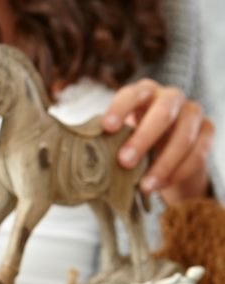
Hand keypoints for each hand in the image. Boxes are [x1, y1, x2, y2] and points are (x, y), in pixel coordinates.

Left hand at [102, 79, 214, 204]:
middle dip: (143, 138)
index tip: (106, 128)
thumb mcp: (117, 137)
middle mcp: (170, 97)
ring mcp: (192, 112)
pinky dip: (179, 171)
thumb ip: (105, 139)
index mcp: (143, 92)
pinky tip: (160, 185)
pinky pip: (199, 152)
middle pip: (162, 113)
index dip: (119, 108)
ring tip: (143, 186)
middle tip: (124, 162)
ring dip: (163, 163)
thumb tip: (80, 151)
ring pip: (183, 135)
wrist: (165, 153)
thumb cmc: (131, 141)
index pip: (132, 94)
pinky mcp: (207, 131)